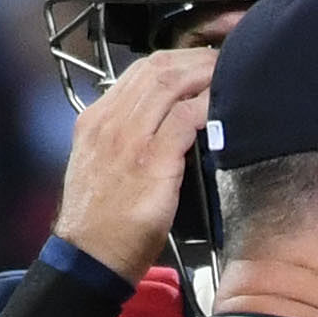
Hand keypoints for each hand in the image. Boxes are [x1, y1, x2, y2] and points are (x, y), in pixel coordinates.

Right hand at [53, 48, 215, 280]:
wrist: (88, 258)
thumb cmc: (101, 222)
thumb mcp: (102, 167)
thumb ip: (125, 140)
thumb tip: (161, 125)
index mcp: (95, 120)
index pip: (138, 71)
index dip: (176, 59)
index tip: (200, 61)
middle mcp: (109, 122)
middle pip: (157, 69)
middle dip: (195, 59)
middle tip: (223, 61)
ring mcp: (128, 139)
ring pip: (171, 85)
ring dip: (205, 75)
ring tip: (229, 75)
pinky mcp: (150, 161)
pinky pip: (186, 118)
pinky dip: (208, 107)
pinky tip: (224, 108)